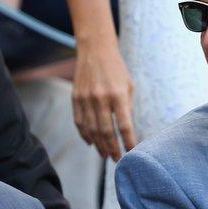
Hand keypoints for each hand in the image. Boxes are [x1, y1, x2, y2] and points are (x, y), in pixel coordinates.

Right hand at [72, 44, 136, 160]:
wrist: (95, 50)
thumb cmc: (116, 69)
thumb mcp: (129, 85)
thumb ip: (127, 107)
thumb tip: (126, 131)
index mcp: (118, 95)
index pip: (124, 125)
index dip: (128, 142)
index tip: (131, 153)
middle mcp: (101, 98)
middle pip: (106, 131)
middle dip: (112, 148)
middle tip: (116, 159)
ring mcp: (86, 98)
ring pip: (91, 130)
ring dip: (99, 145)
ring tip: (105, 154)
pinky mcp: (75, 98)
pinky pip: (79, 122)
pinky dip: (85, 135)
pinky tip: (91, 142)